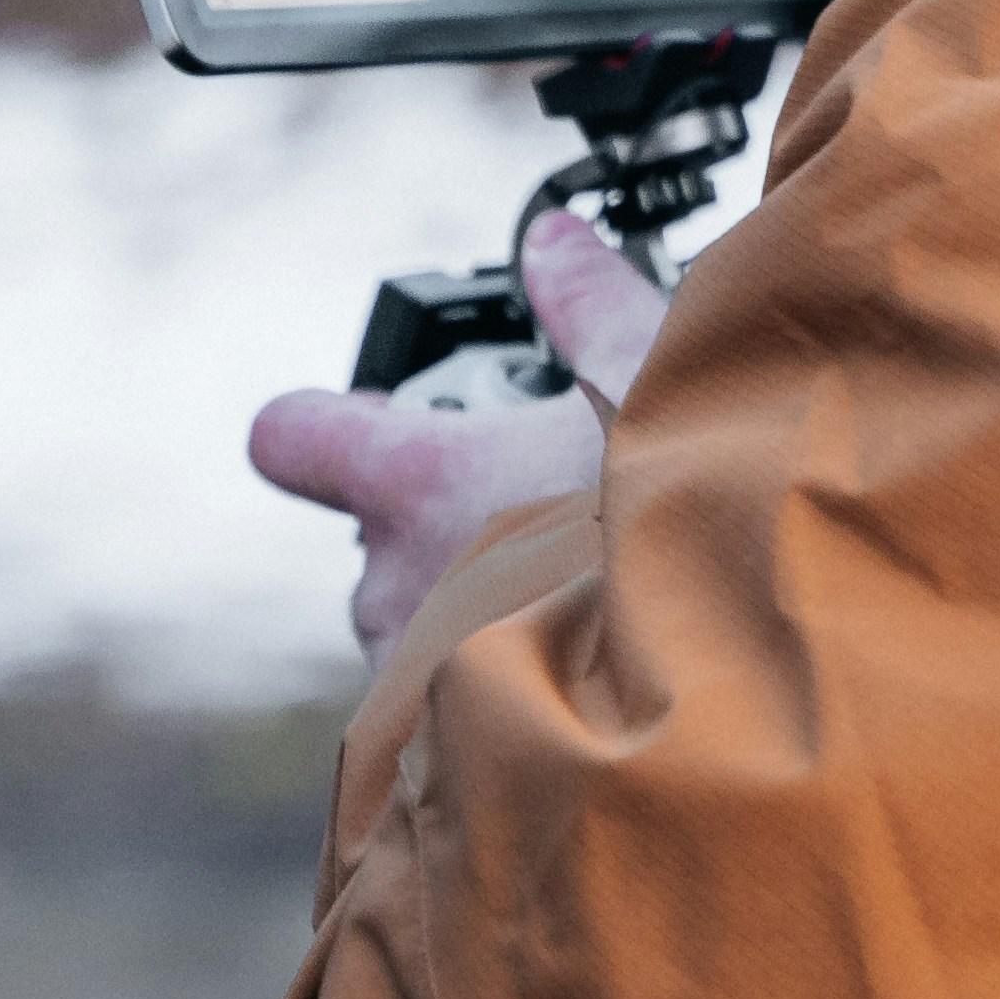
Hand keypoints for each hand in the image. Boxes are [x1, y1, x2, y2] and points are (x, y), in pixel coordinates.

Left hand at [247, 210, 671, 662]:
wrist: (708, 693)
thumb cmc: (669, 535)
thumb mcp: (651, 382)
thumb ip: (588, 303)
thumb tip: (553, 240)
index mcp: (419, 485)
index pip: (292, 436)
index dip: (323, 425)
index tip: (370, 423)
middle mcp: (389, 581)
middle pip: (383, 532)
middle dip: (453, 520)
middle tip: (550, 508)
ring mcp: (408, 678)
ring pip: (419, 619)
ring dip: (474, 605)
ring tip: (578, 598)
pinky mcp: (439, 759)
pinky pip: (446, 706)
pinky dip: (495, 688)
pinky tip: (578, 673)